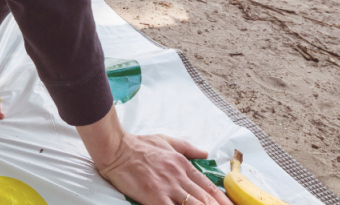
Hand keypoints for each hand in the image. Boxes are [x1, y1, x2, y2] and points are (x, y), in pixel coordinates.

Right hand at [78, 108, 232, 204]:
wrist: (116, 148)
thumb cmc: (138, 144)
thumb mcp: (166, 141)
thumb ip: (187, 147)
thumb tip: (205, 152)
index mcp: (183, 164)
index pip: (209, 186)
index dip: (223, 200)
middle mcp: (179, 176)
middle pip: (205, 199)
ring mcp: (168, 187)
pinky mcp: (155, 196)